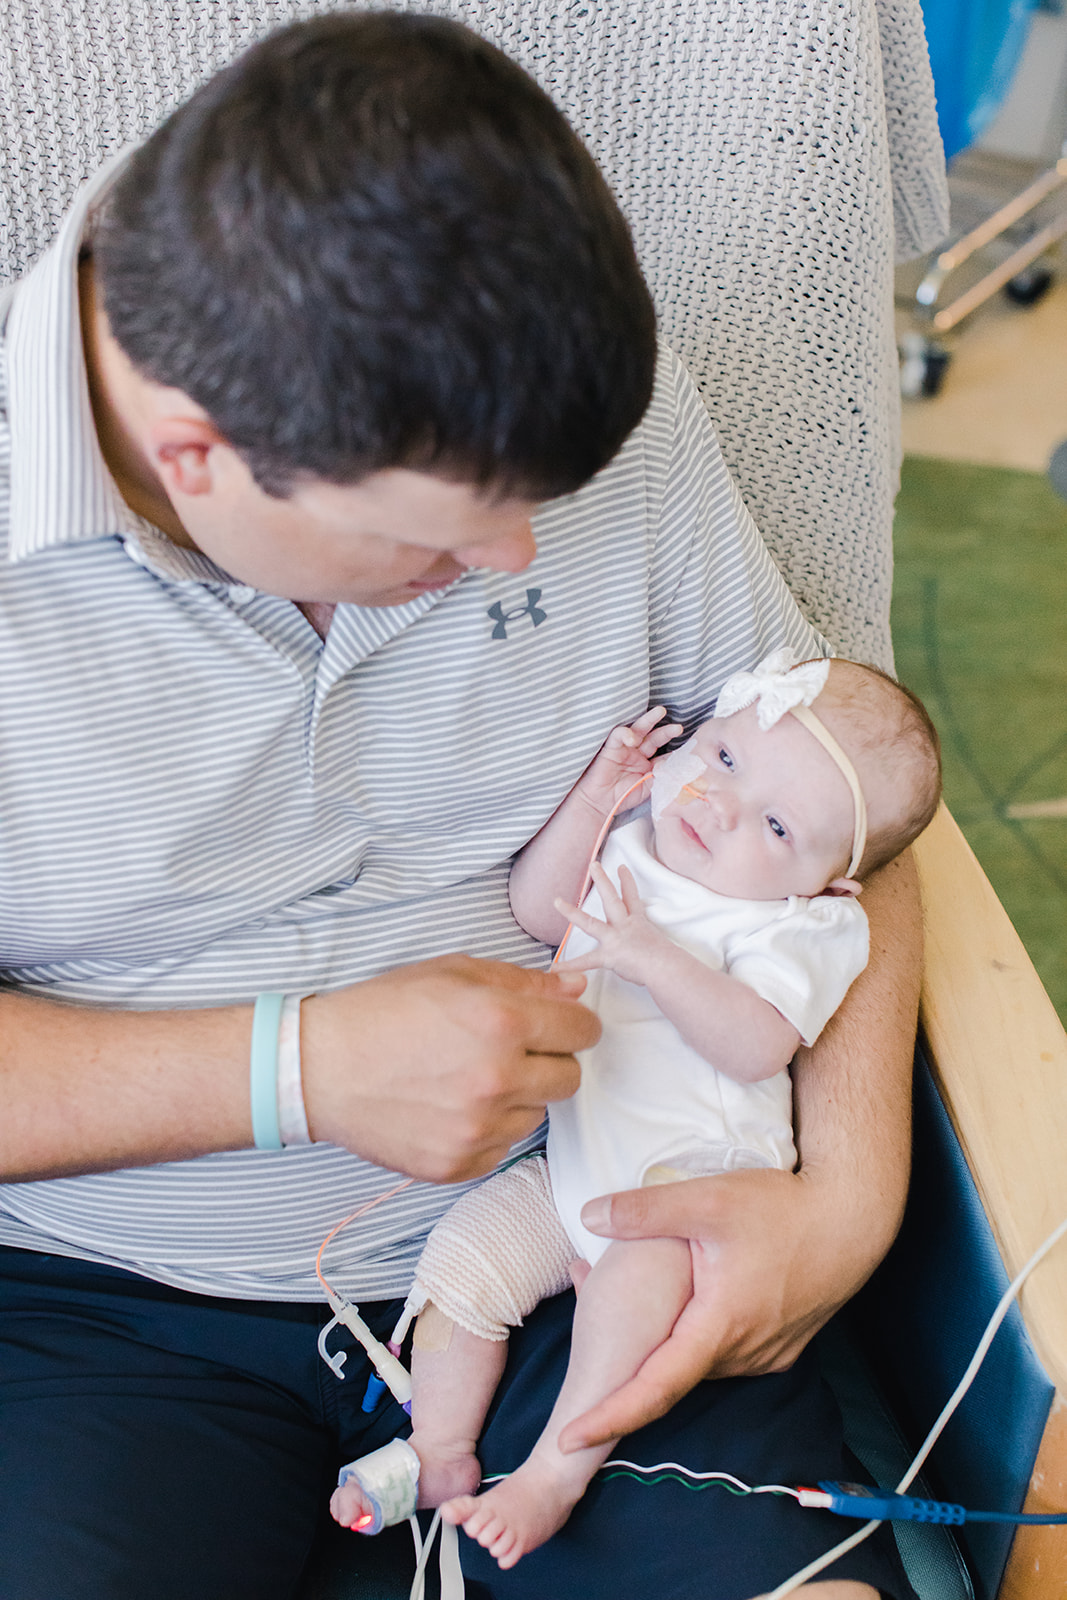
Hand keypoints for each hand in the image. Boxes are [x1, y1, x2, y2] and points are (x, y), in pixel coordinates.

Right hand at [300, 955, 598, 1182]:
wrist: (320, 1068)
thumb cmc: (383, 1012)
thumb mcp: (453, 974)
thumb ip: (524, 982)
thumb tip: (575, 990)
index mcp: (502, 1023)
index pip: (584, 1031)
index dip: (573, 1024)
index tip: (557, 1025)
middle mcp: (498, 1079)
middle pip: (570, 1078)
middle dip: (550, 1061)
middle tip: (509, 1051)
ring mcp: (479, 1129)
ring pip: (537, 1115)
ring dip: (518, 1097)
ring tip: (469, 1078)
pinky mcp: (459, 1165)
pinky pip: (503, 1148)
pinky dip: (488, 1130)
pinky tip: (451, 1106)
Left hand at [556, 863, 672, 985]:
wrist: (667, 967)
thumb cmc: (670, 962)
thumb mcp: (660, 947)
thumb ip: (645, 946)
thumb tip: (639, 954)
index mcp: (639, 923)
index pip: (632, 899)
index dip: (627, 882)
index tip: (622, 868)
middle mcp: (625, 926)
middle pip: (612, 899)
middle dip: (603, 881)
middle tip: (594, 864)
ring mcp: (615, 939)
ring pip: (590, 922)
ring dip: (572, 913)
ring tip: (557, 902)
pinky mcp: (609, 955)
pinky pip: (586, 961)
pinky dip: (569, 966)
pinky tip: (554, 967)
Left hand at [557, 1165, 864, 1451]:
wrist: (851, 1218)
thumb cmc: (782, 1208)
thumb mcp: (708, 1198)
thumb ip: (645, 1210)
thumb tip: (588, 1215)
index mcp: (720, 1326)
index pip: (656, 1388)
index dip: (611, 1416)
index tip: (571, 1438)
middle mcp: (745, 1352)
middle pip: (673, 1372)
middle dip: (633, 1362)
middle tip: (591, 1324)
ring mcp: (766, 1354)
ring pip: (699, 1362)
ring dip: (668, 1345)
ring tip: (635, 1310)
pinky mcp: (781, 1347)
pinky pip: (726, 1354)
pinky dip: (697, 1336)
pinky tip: (687, 1301)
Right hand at [575, 707, 680, 817]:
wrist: (600, 804)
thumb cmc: (623, 797)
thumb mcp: (649, 787)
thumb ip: (661, 775)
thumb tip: (677, 763)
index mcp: (648, 764)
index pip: (664, 753)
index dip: (675, 751)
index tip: (688, 751)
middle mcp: (638, 754)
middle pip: (654, 737)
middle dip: (667, 731)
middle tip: (678, 727)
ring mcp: (625, 749)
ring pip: (639, 729)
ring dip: (649, 720)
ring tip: (660, 712)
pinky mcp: (610, 748)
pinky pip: (619, 735)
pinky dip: (626, 734)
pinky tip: (632, 738)